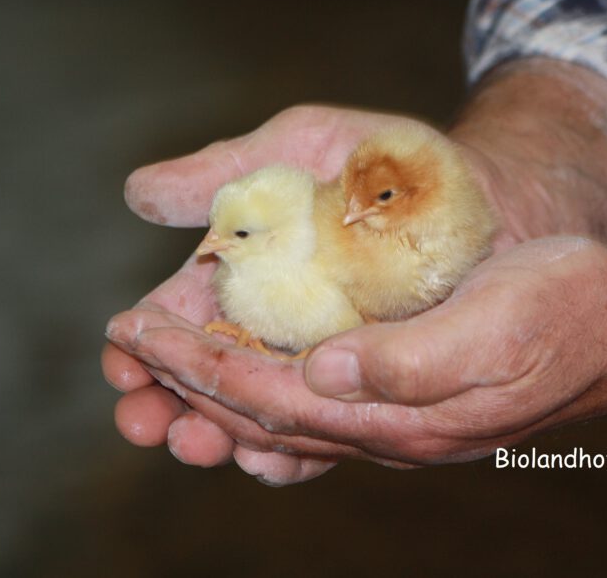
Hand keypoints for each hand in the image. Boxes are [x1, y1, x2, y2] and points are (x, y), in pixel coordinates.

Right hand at [103, 104, 505, 481]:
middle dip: (165, 406)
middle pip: (202, 378)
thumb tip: (135, 194)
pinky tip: (266, 460)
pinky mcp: (363, 389)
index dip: (141, 345)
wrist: (484, 195)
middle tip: (143, 423)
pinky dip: (289, 451)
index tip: (122, 360)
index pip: (174, 320)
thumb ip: (225, 171)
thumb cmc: (388, 161)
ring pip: (252, 413)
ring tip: (194, 444)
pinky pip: (322, 432)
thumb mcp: (302, 147)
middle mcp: (270, 324)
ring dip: (215, 434)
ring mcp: (317, 362)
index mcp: (240, 271)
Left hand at [106, 235, 606, 482]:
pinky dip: (256, 381)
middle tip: (120, 349)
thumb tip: (322, 372)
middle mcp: (383, 427)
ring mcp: (390, 416)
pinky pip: (308, 400)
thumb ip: (407, 363)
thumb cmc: (564, 312)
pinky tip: (232, 364)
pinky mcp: (398, 391)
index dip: (195, 365)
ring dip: (208, 388)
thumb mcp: (494, 330)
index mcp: (396, 416)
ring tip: (152, 361)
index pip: (267, 397)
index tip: (135, 331)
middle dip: (182, 383)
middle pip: (257, 414)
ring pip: (274, 411)